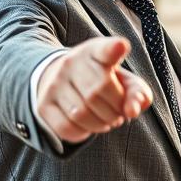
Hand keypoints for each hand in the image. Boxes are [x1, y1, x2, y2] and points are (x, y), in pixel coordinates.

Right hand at [37, 37, 153, 142]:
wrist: (62, 81)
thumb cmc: (103, 82)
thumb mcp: (124, 81)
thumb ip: (138, 93)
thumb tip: (132, 111)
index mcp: (95, 52)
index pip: (104, 49)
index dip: (113, 49)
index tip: (121, 47)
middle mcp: (71, 63)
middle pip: (98, 91)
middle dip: (115, 109)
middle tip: (119, 113)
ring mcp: (54, 84)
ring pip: (81, 113)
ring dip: (102, 124)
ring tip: (108, 121)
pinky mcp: (43, 104)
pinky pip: (67, 127)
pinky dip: (84, 133)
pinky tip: (89, 126)